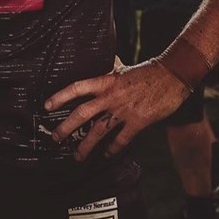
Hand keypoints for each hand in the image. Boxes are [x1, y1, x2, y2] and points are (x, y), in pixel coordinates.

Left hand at [44, 60, 190, 160]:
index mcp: (105, 81)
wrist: (172, 76)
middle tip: (55, 138)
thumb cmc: (147, 71)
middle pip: (82, 113)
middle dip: (66, 127)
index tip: (47, 106)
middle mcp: (110, 96)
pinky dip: (113, 148)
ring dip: (86, 145)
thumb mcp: (122, 68)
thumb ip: (109, 70)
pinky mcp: (138, 121)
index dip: (60, 97)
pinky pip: (121, 139)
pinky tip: (107, 154)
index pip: (77, 88)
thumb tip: (100, 63)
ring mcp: (124, 110)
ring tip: (78, 156)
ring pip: (99, 130)